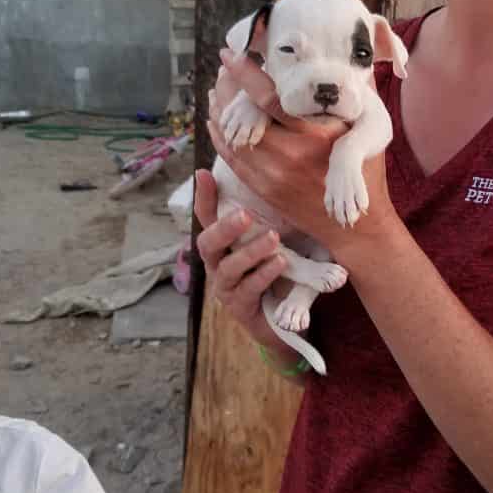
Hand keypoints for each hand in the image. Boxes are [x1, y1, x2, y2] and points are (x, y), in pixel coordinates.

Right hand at [194, 169, 288, 346]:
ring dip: (250, 252)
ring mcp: (226, 287)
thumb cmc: (279, 272)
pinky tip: (279, 263)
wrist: (288, 319)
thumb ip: (272, 219)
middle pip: (208, 243)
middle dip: (225, 228)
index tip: (204, 173)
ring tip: (273, 239)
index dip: (204, 197)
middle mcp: (218, 263)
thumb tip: (286, 183)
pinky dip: (263, 275)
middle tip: (245, 215)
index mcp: (223, 243)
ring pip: (228, 267)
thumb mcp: (277, 241)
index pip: (207, 217)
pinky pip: (247, 289)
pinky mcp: (239, 308)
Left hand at [207, 48, 395, 258]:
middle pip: (243, 115)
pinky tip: (217, 122)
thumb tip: (356, 60)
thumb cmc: (366, 174)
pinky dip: (220, 137)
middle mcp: (289, 155)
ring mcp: (272, 175)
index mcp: (315, 136)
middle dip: (227, 89)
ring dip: (220, 111)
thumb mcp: (368, 130)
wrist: (355, 226)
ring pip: (232, 137)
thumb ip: (358, 95)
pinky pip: (232, 159)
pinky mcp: (263, 189)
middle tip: (224, 69)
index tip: (230, 54)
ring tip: (217, 91)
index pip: (269, 98)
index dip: (245, 75)